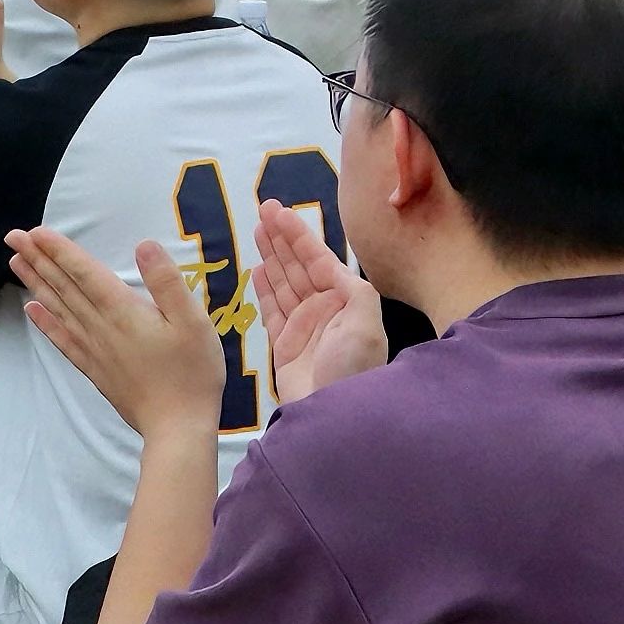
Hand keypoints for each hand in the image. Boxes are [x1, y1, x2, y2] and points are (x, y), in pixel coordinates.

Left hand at [4, 228, 223, 435]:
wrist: (176, 426)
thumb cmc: (192, 372)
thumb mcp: (193, 321)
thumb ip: (166, 282)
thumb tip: (144, 245)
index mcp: (124, 311)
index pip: (85, 273)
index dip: (61, 251)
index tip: (36, 232)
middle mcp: (101, 327)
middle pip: (65, 287)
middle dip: (39, 259)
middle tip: (13, 237)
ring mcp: (94, 349)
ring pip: (59, 309)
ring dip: (36, 284)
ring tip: (15, 263)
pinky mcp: (95, 368)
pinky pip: (63, 340)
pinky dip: (45, 323)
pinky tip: (32, 310)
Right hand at [253, 198, 385, 406]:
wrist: (334, 412)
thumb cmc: (353, 367)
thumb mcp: (366, 323)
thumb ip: (353, 289)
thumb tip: (334, 268)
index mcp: (346, 299)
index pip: (318, 258)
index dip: (297, 234)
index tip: (277, 211)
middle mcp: (325, 309)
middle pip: (299, 266)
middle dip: (281, 239)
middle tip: (262, 210)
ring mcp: (304, 327)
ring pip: (284, 283)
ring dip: (271, 256)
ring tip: (256, 230)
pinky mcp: (285, 345)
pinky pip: (272, 309)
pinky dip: (265, 289)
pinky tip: (258, 269)